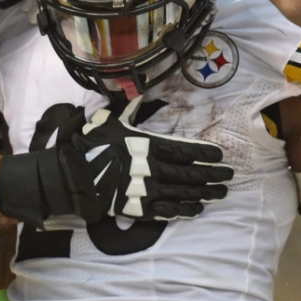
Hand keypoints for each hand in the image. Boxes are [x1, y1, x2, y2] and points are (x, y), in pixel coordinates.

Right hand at [0, 96, 233, 227]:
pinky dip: (183, 210)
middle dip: (212, 175)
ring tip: (220, 194)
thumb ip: (131, 107)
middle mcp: (150, 169)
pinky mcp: (136, 208)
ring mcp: (144, 190)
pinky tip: (196, 209)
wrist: (71, 176)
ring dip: (204, 193)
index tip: (220, 155)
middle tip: (229, 177)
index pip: (183, 150)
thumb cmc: (90, 144)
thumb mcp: (110, 119)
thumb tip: (142, 89)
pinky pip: (165, 211)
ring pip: (181, 193)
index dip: (204, 153)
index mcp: (146, 145)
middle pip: (189, 173)